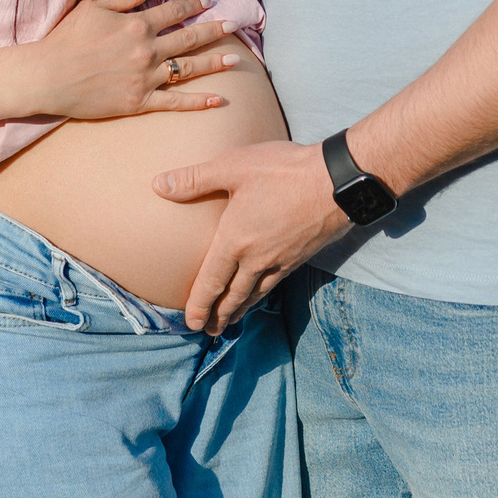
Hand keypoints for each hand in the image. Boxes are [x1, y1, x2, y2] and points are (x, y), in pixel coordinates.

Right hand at [30, 0, 238, 120]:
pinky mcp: (139, 102)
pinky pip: (174, 102)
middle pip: (188, 38)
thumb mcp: (95, 7)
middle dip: (213, 30)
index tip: (207, 2)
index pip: (173, 11)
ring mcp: (145, 78)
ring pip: (188, 69)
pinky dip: (198, 101)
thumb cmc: (67, 38)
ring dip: (214, 62)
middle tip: (233, 25)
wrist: (48, 76)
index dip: (192, 5)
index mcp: (136, 25)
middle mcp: (146, 50)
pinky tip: (218, 99)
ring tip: (234, 59)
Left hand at [155, 141, 351, 332]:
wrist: (338, 181)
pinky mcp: (300, 256)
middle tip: (209, 331)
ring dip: (241, 310)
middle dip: (219, 316)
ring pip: (256, 293)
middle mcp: (257, 259)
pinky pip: (276, 283)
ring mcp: (281, 260)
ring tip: (232, 320)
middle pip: (234, 296)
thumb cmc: (284, 171)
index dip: (199, 304)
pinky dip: (263, 295)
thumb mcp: (234, 166)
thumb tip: (159, 184)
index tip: (192, 323)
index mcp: (235, 241)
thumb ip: (195, 179)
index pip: (211, 282)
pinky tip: (263, 291)